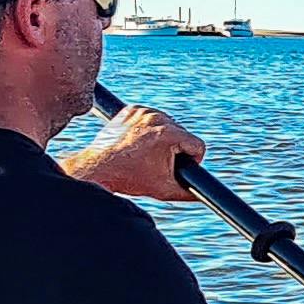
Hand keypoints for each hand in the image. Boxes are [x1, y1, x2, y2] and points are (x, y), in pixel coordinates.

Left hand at [65, 104, 207, 201]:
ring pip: (167, 124)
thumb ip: (189, 192)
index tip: (178, 166)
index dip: (192, 159)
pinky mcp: (131, 109)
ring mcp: (143, 112)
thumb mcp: (165, 190)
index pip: (197, 144)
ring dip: (163, 136)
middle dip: (175, 148)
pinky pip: (151, 117)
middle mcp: (158, 118)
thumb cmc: (130, 179)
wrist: (99, 168)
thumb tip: (204, 194)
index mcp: (169, 135)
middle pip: (182, 134)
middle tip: (158, 161)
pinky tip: (139, 141)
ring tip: (147, 152)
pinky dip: (148, 128)